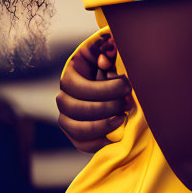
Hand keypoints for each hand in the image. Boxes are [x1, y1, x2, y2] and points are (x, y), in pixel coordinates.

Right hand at [56, 31, 132, 152]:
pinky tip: (113, 137)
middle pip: (75, 109)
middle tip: (127, 103)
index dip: (103, 89)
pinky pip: (80, 143)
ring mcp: (67, 116)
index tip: (126, 86)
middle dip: (104, 107)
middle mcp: (64, 96)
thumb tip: (107, 51)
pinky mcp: (75, 131)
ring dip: (100, 126)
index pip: (79, 87)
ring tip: (122, 119)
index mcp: (70, 74)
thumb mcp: (110, 49)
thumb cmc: (112, 58)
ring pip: (75, 128)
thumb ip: (109, 48)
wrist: (111, 74)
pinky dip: (95, 144)